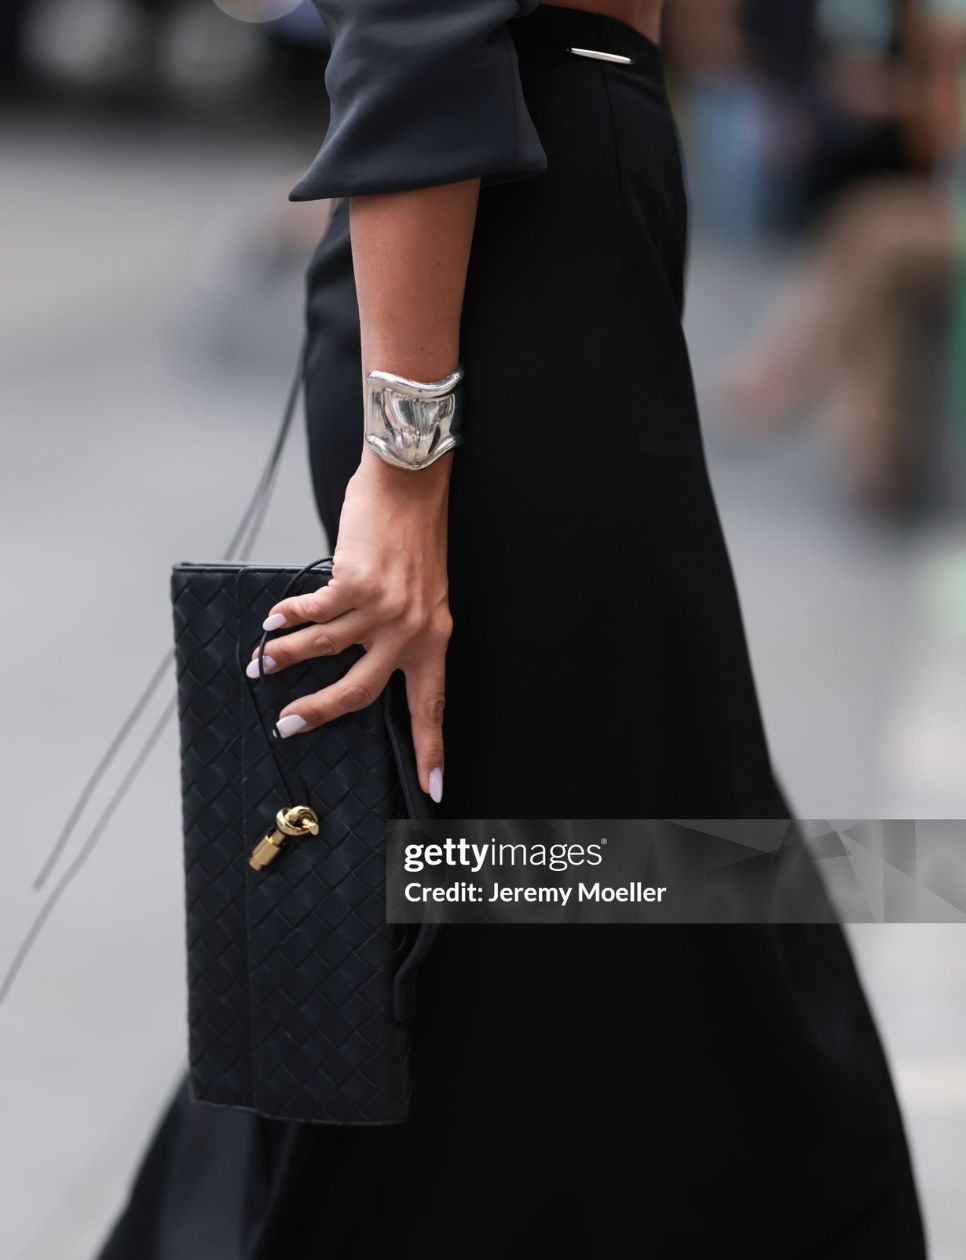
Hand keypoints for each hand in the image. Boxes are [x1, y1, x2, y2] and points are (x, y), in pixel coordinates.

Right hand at [249, 448, 452, 802]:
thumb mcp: (426, 595)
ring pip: (324, 651)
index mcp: (434, 638)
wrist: (412, 484)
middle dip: (320, 714)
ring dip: (284, 660)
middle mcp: (411, 630)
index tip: (432, 788)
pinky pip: (312, 613)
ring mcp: (383, 608)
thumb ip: (405, 631)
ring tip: (260, 667)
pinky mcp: (355, 582)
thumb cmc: (417, 537)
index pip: (432, 705)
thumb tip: (365, 659)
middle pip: (361, 693)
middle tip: (289, 726)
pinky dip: (286, 619)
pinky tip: (271, 624)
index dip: (431, 750)